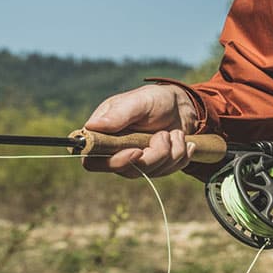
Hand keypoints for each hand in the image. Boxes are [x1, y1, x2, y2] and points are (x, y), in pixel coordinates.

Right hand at [81, 84, 199, 177]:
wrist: (180, 107)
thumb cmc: (155, 99)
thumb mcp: (139, 101)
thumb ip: (118, 114)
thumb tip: (91, 126)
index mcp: (103, 135)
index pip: (93, 161)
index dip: (115, 162)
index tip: (137, 151)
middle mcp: (116, 152)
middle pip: (128, 171)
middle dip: (154, 154)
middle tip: (165, 134)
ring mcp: (136, 162)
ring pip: (151, 172)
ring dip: (171, 151)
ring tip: (175, 133)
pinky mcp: (154, 167)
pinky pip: (168, 171)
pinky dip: (180, 155)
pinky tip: (181, 140)